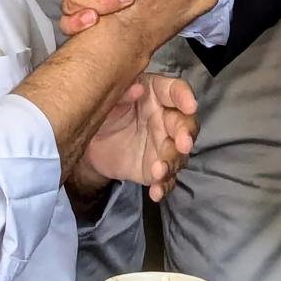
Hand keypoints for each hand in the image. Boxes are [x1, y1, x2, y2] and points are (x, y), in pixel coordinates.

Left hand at [78, 74, 198, 200]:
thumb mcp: (107, 99)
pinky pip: (166, 179)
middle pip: (184, 124)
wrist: (90, 142)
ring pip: (178, 154)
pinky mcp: (155, 169)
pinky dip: (164, 186)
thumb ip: (122, 93)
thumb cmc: (103, 111)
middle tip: (183, 143)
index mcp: (155, 93)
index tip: (190, 105)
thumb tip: (137, 88)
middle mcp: (165, 118)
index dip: (185, 96)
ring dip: (172, 162)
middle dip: (186, 134)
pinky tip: (156, 192)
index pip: (175, 91)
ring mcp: (162, 145)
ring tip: (159, 171)